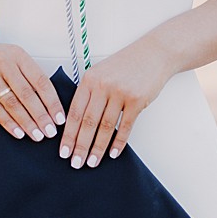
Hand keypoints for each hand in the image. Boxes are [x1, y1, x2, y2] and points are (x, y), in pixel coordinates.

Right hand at [0, 39, 64, 141]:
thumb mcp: (13, 59)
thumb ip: (28, 77)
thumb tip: (48, 107)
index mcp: (19, 55)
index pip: (41, 80)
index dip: (52, 101)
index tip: (60, 118)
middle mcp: (4, 63)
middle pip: (27, 94)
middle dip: (41, 116)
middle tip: (50, 132)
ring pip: (12, 103)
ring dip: (26, 122)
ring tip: (37, 135)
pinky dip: (8, 123)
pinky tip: (18, 132)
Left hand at [61, 40, 175, 168]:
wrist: (154, 54)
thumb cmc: (126, 65)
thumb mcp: (101, 73)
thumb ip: (89, 93)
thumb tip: (76, 124)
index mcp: (89, 79)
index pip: (74, 112)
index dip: (68, 134)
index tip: (63, 151)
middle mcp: (103, 85)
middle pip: (88, 122)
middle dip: (80, 146)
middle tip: (75, 163)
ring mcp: (120, 93)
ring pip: (105, 127)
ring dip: (98, 148)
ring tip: (92, 162)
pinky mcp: (137, 100)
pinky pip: (125, 127)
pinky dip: (118, 143)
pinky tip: (112, 153)